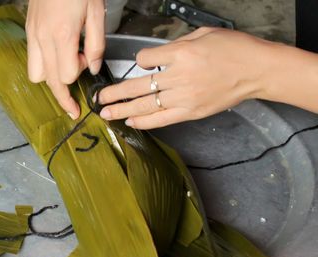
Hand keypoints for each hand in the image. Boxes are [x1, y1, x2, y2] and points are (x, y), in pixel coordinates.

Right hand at [26, 0, 105, 118]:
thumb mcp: (96, 12)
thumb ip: (96, 44)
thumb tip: (93, 68)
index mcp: (62, 35)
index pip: (67, 75)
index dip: (80, 75)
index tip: (88, 63)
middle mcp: (43, 38)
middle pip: (49, 82)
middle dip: (61, 97)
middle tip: (72, 108)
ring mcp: (33, 35)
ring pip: (36, 75)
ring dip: (50, 79)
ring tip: (64, 70)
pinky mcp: (28, 30)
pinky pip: (32, 59)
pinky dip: (44, 66)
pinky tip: (56, 57)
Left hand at [97, 28, 277, 128]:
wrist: (258, 69)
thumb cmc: (235, 49)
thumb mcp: (203, 34)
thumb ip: (177, 45)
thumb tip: (159, 55)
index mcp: (181, 54)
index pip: (145, 59)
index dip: (139, 61)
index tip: (141, 63)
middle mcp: (179, 77)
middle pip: (138, 86)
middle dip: (115, 93)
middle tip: (99, 98)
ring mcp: (185, 97)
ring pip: (145, 105)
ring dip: (122, 110)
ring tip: (106, 113)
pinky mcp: (191, 111)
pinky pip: (162, 119)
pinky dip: (144, 122)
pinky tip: (130, 121)